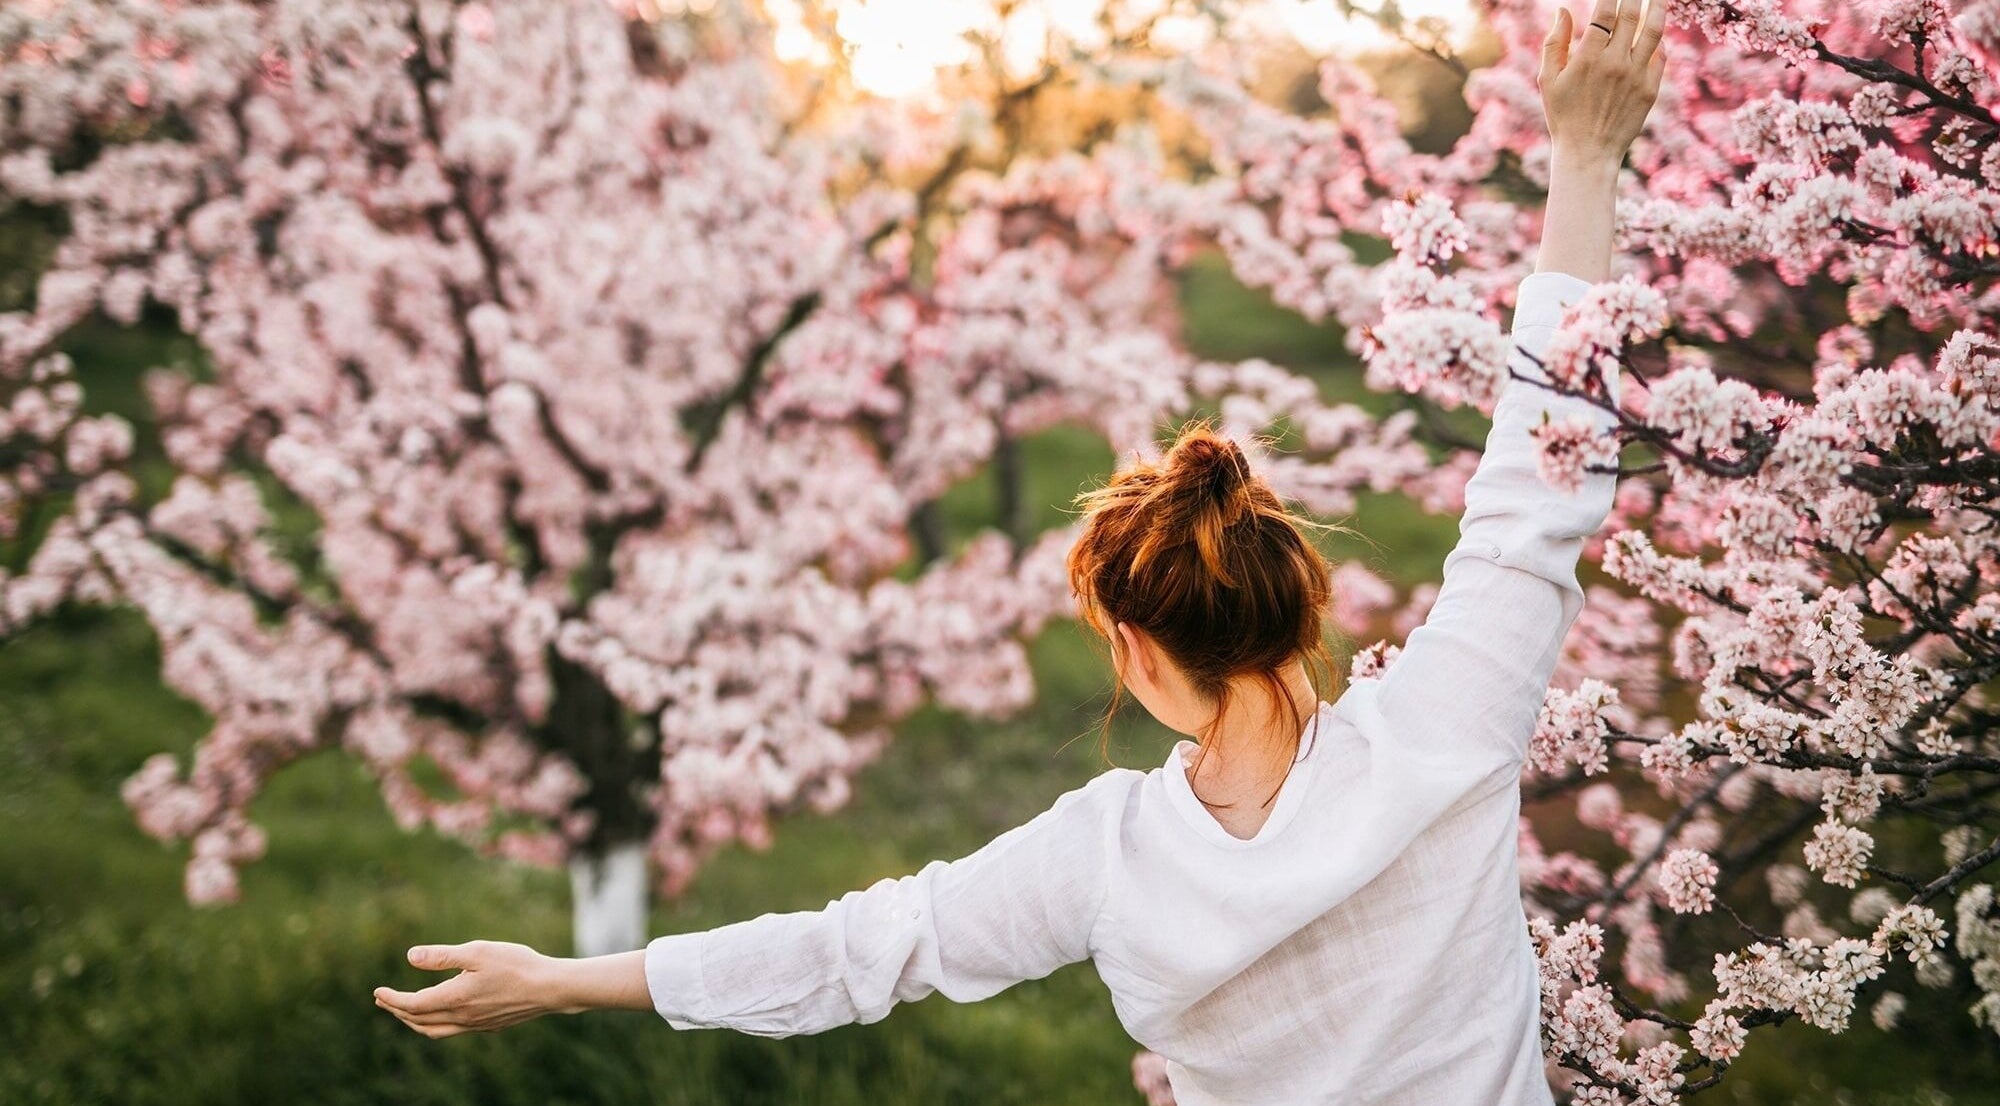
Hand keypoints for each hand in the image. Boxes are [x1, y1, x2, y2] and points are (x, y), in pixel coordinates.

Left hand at [374, 940, 565, 1037]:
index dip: (392, 1000)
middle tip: (383, 1000)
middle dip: (397, 1010)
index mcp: (455, 998)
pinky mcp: (488, 1026)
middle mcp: (462, 1017)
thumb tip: (410, 956)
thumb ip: (443, 956)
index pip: (413, 1004)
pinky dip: (434, 1024)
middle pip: (419, 1020)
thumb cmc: (516, 964)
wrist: (550, 988)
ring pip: (434, 1030)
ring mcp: (475, 1024)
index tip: (377, 992)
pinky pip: (452, 1031)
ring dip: (414, 1022)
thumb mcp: (478, 951)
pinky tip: (439, 1014)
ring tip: (404, 1011)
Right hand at [1539, 0, 1666, 162]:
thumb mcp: (1548, 80)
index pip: (1605, 12)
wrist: (1588, 153)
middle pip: (1631, 15)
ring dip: (1657, 7)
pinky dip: (1659, 40)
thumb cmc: (1563, 116)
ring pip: (1653, 30)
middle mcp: (1615, 63)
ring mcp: (1636, 76)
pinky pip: (1659, 56)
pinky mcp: (1650, 89)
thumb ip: (1554, 43)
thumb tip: (1563, 10)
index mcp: (1588, 58)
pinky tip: (1656, 31)